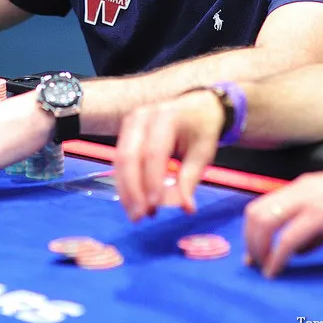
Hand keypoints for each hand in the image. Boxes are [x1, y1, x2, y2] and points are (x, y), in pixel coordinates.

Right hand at [114, 90, 223, 221]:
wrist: (196, 106)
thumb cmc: (200, 129)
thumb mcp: (202, 153)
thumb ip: (190, 180)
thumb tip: (186, 208)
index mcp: (166, 117)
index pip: (154, 152)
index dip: (152, 181)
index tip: (155, 206)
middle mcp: (143, 117)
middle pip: (130, 156)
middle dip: (132, 189)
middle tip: (139, 216)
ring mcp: (130, 122)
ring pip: (120, 160)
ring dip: (125, 190)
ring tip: (135, 214)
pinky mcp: (125, 132)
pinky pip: (120, 160)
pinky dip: (124, 183)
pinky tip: (132, 201)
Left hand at [243, 163, 322, 276]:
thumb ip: (315, 232)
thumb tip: (297, 251)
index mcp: (301, 187)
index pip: (262, 205)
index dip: (251, 230)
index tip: (252, 252)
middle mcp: (299, 190)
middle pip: (255, 213)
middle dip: (250, 241)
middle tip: (253, 262)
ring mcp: (309, 200)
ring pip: (266, 223)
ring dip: (259, 249)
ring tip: (264, 268)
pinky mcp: (322, 214)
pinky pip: (288, 238)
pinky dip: (277, 256)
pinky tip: (276, 270)